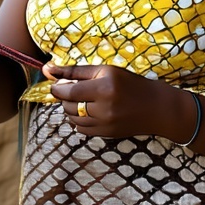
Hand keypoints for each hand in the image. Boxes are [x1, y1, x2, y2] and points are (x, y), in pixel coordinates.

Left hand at [44, 63, 191, 140]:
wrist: (157, 108)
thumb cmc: (131, 84)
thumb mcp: (106, 71)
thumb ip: (76, 71)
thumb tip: (47, 69)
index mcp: (104, 87)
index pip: (69, 92)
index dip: (57, 89)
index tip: (56, 86)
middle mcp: (104, 107)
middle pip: (69, 106)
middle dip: (65, 98)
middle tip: (73, 90)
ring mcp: (105, 124)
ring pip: (73, 119)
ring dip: (71, 109)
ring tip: (83, 100)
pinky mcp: (106, 134)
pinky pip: (81, 130)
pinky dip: (79, 121)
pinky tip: (88, 112)